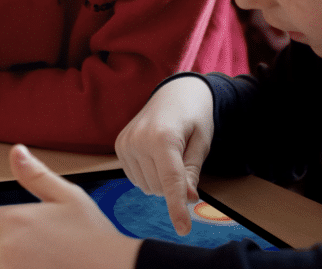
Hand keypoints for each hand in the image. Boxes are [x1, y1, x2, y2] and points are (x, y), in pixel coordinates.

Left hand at [0, 145, 139, 268]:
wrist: (113, 267)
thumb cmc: (93, 235)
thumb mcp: (68, 196)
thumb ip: (36, 176)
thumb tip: (16, 152)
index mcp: (15, 220)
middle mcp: (7, 249)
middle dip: (13, 251)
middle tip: (49, 247)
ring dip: (18, 266)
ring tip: (52, 259)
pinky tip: (50, 264)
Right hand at [115, 76, 213, 235]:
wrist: (175, 93)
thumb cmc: (194, 116)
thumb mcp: (202, 142)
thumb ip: (192, 172)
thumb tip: (188, 199)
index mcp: (163, 137)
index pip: (171, 182)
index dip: (178, 208)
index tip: (183, 229)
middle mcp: (139, 140)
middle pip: (158, 188)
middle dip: (174, 185)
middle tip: (183, 158)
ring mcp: (125, 143)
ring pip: (146, 186)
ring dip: (160, 181)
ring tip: (169, 153)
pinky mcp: (119, 146)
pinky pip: (135, 178)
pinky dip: (149, 174)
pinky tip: (155, 155)